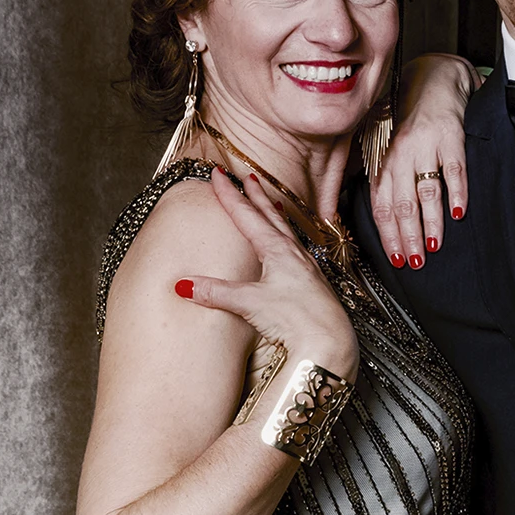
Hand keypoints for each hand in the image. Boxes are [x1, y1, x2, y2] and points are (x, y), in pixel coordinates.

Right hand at [176, 169, 358, 380]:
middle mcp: (293, 253)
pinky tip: (289, 246)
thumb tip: (184, 285)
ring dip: (274, 214)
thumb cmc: (297, 318)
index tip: (217, 174)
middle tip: (247, 176)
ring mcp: (306, 267)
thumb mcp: (250, 303)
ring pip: (286, 231)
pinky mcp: (313, 283)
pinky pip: (297, 249)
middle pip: (269, 216)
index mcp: (277, 250)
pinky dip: (287, 238)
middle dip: (255, 195)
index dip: (229, 194)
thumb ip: (217, 292)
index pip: (246, 215)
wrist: (331, 340)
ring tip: (270, 203)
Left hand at [372, 54, 479, 265]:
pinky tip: (459, 214)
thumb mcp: (384, 143)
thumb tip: (378, 217)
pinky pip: (454, 170)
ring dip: (430, 224)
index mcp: (383, 160)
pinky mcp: (451, 137)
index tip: (396, 260)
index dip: (388, 235)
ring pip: (426, 192)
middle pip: (402, 205)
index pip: (381, 206)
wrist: (433, 79)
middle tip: (415, 263)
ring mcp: (426, 146)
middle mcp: (400, 155)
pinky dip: (457, 193)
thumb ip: (380, 176)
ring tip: (434, 248)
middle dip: (408, 238)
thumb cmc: (407, 117)